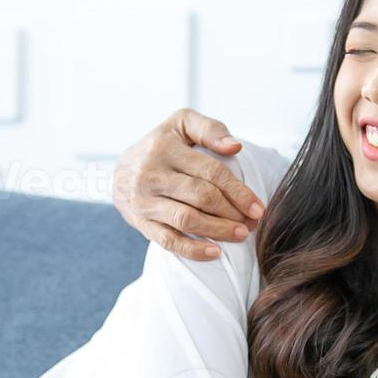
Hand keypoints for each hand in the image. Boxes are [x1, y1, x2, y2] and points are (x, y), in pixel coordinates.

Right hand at [111, 109, 265, 260]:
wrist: (120, 171)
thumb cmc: (161, 145)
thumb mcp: (182, 124)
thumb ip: (210, 130)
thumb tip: (235, 147)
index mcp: (164, 148)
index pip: (210, 172)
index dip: (238, 191)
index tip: (258, 207)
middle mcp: (151, 175)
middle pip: (201, 197)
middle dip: (232, 212)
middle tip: (252, 222)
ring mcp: (144, 201)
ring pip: (187, 219)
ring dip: (218, 230)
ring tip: (240, 234)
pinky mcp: (140, 222)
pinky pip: (168, 240)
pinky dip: (192, 249)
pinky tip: (215, 253)